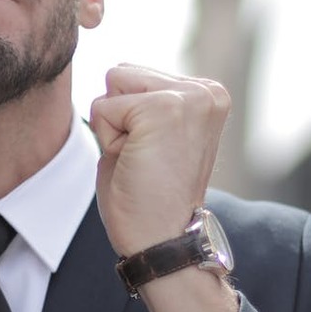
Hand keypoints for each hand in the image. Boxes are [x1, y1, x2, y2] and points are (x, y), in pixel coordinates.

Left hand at [88, 64, 230, 255]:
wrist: (162, 240)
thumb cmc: (150, 196)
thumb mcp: (152, 134)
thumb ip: (141, 100)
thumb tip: (113, 70)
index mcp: (208, 94)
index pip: (135, 76)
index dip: (129, 119)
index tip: (155, 155)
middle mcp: (207, 90)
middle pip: (122, 73)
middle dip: (120, 118)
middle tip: (145, 159)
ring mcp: (188, 97)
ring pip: (112, 86)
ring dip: (114, 128)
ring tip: (141, 160)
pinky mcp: (163, 109)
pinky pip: (103, 109)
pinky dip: (108, 140)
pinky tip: (136, 164)